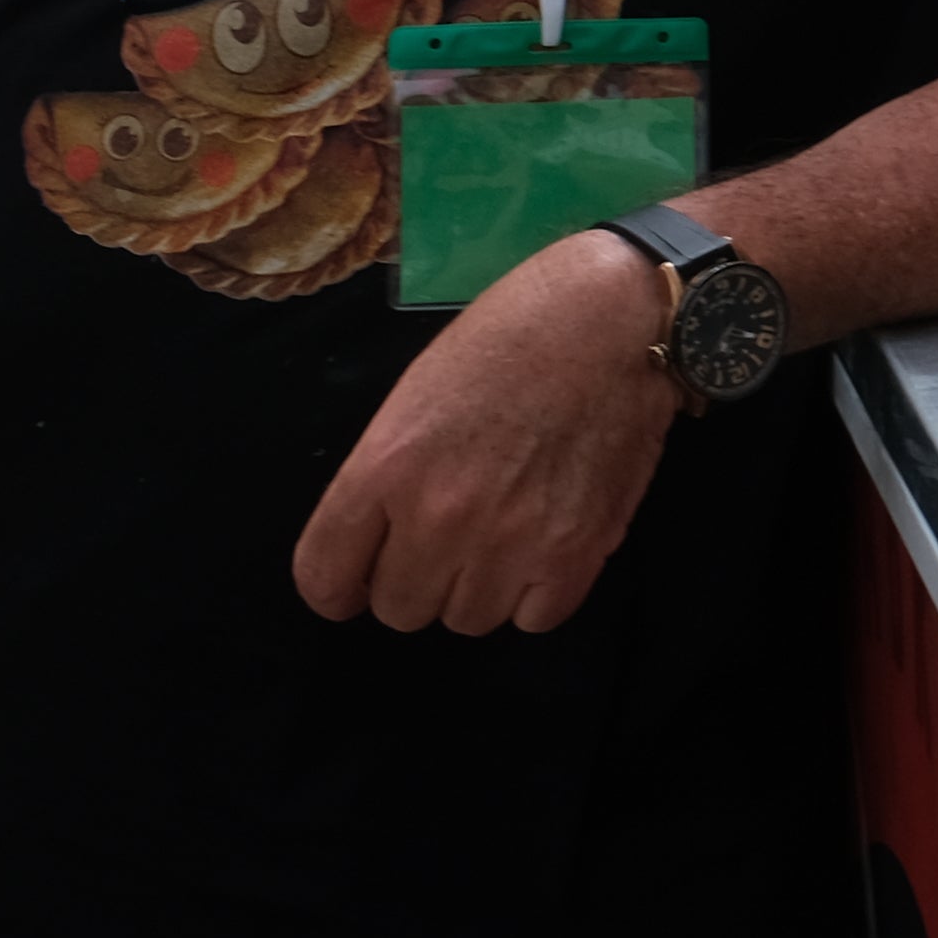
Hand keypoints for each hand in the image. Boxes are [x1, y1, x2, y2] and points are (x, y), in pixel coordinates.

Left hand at [288, 232, 680, 635]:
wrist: (615, 317)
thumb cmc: (511, 336)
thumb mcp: (415, 395)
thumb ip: (387, 477)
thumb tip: (379, 545)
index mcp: (385, 468)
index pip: (323, 580)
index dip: (339, 584)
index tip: (361, 573)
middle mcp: (439, 517)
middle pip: (397, 610)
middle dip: (416, 579)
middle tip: (450, 535)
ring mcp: (510, 541)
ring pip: (466, 620)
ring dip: (478, 586)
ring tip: (505, 533)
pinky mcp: (576, 553)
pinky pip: (534, 619)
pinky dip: (536, 593)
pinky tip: (546, 545)